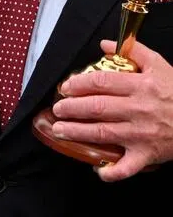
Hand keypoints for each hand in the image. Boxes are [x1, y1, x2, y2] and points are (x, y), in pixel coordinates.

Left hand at [52, 39, 172, 180]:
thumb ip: (133, 51)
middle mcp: (138, 110)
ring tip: (60, 130)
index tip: (65, 87)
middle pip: (97, 108)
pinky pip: (128, 167)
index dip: (78, 84)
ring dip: (78, 132)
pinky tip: (98, 170)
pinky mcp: (149, 154)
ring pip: (104, 133)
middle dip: (72, 108)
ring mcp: (143, 134)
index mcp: (140, 86)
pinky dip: (112, 171)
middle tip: (57, 109)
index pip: (101, 82)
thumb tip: (105, 44)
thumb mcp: (159, 66)